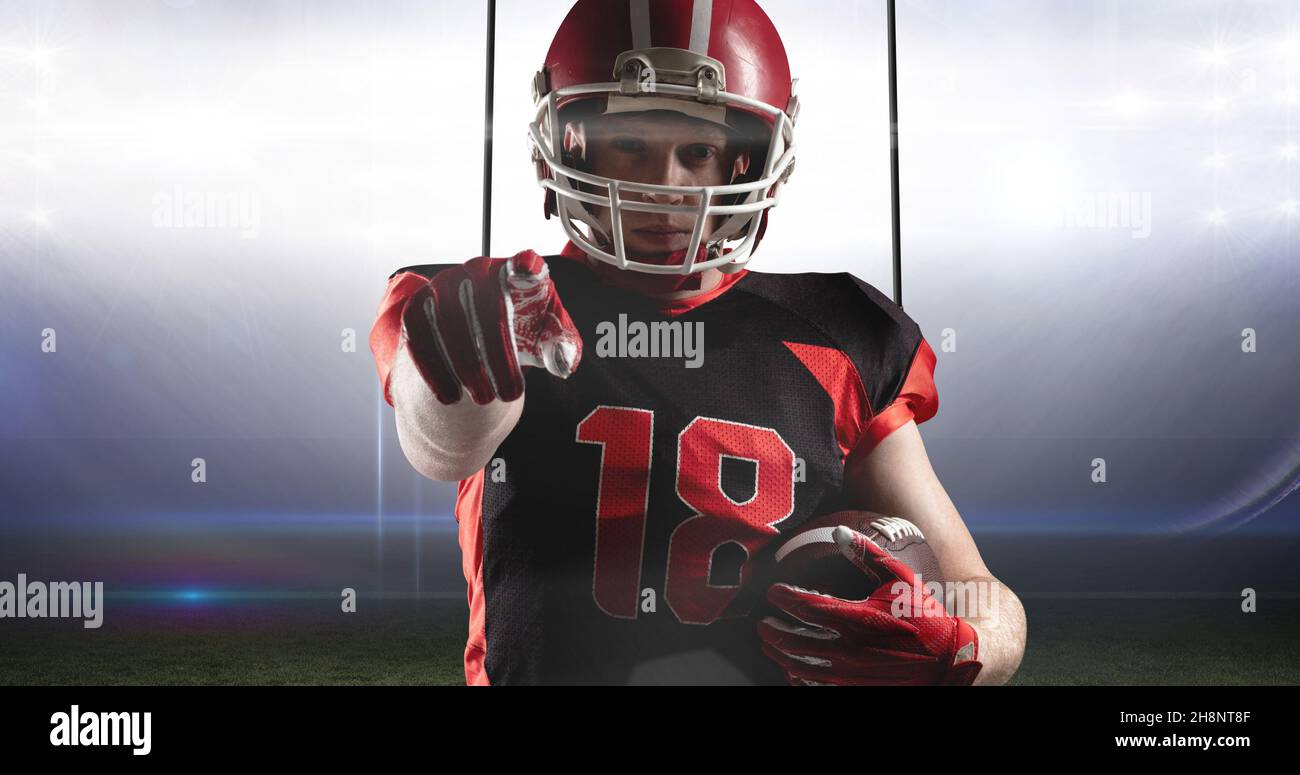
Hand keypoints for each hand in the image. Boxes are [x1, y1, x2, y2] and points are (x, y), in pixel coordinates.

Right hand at [401, 250, 581, 403]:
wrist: (480, 344)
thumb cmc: (524, 335)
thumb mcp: (549, 342)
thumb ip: (564, 347)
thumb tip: (562, 362)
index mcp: (519, 272)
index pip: (526, 263)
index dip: (526, 266)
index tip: (527, 271)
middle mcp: (479, 270)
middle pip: (488, 305)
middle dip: (500, 354)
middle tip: (511, 393)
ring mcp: (445, 283)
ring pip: (450, 322)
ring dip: (468, 366)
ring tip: (484, 399)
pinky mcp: (418, 305)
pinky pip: (419, 335)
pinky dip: (435, 369)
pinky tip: (450, 396)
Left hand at [759, 525, 981, 685]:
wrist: (954, 660)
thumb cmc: (926, 615)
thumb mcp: (900, 578)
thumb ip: (866, 553)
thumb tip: (837, 530)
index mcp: (857, 618)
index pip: (803, 605)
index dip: (782, 597)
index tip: (772, 591)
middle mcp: (848, 650)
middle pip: (791, 641)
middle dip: (770, 630)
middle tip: (762, 621)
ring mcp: (849, 676)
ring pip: (797, 667)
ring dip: (778, 654)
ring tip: (770, 643)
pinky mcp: (855, 690)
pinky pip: (814, 687)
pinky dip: (798, 677)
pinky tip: (793, 668)